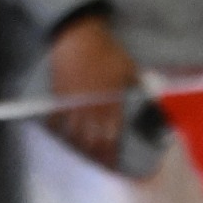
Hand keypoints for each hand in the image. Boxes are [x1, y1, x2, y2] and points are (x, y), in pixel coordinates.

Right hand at [46, 15, 139, 170]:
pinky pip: (56, 121)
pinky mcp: (59, 98)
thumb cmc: (107, 51)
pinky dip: (59, 132)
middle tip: (99, 164)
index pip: (111, 134)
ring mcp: (73, 104)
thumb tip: (147, 100)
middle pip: (92, 140)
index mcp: (110, 101)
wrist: (79, 39)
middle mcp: (91, 107)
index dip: (112, 152)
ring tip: (83, 155)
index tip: (113, 163)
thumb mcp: (128, 67)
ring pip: (74, 134)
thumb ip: (136, 86)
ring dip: (79, 147)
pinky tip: (62, 137)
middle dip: (96, 155)